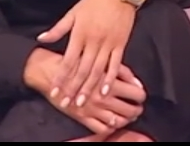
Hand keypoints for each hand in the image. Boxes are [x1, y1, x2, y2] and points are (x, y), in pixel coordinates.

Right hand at [24, 49, 146, 136]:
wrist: (49, 72)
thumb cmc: (74, 61)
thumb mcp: (99, 60)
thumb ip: (121, 71)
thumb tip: (137, 83)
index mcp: (108, 81)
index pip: (136, 93)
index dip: (141, 95)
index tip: (140, 95)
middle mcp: (102, 97)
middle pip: (130, 110)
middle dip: (136, 109)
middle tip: (137, 107)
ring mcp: (92, 109)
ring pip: (117, 121)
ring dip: (125, 120)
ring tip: (127, 116)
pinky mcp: (81, 117)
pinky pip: (101, 129)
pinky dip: (109, 128)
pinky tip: (111, 122)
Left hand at [38, 0, 135, 107]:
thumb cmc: (94, 2)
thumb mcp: (73, 12)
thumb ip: (58, 29)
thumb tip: (41, 39)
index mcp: (80, 34)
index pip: (68, 61)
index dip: (61, 77)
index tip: (55, 91)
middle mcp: (93, 41)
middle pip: (82, 70)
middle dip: (73, 88)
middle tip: (67, 104)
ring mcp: (108, 44)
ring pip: (97, 71)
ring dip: (89, 88)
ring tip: (83, 103)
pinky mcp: (120, 45)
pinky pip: (115, 65)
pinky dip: (110, 79)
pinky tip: (105, 92)